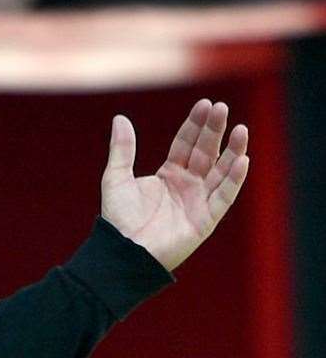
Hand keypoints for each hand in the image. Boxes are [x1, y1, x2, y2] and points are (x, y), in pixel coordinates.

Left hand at [102, 100, 249, 272]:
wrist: (122, 253)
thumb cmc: (118, 220)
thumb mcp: (116, 179)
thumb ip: (122, 149)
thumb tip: (120, 118)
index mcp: (169, 174)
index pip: (186, 143)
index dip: (196, 124)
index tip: (205, 104)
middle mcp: (187, 185)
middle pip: (206, 151)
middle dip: (215, 130)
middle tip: (221, 108)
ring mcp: (198, 201)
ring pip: (221, 171)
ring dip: (233, 150)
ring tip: (241, 129)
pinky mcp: (206, 219)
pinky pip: (224, 197)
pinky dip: (234, 180)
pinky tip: (242, 161)